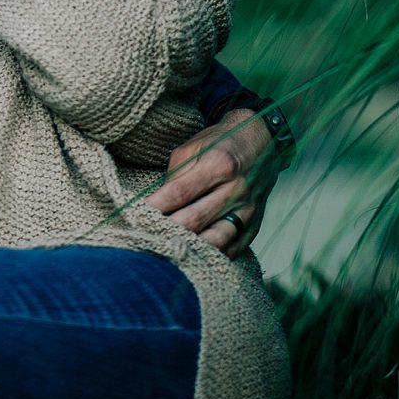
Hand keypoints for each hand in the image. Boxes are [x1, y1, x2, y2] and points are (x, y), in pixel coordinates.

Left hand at [144, 108, 283, 257]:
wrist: (262, 142)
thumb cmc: (221, 143)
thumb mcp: (194, 146)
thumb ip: (175, 174)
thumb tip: (159, 202)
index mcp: (219, 165)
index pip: (179, 193)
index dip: (155, 206)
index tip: (135, 214)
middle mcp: (236, 189)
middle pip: (195, 220)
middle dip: (167, 230)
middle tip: (146, 234)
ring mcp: (249, 210)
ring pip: (216, 240)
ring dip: (189, 248)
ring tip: (168, 249)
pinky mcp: (256, 224)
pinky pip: (233, 248)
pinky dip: (212, 255)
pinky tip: (194, 255)